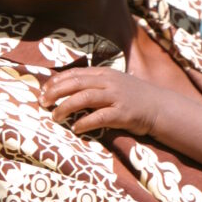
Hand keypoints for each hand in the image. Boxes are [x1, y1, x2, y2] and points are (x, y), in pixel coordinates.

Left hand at [40, 68, 163, 135]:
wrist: (159, 107)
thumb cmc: (133, 97)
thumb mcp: (114, 84)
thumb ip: (95, 84)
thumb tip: (68, 89)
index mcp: (104, 73)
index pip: (75, 74)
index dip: (56, 81)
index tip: (43, 90)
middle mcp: (109, 82)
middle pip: (75, 83)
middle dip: (55, 92)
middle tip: (42, 103)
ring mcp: (116, 97)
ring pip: (84, 98)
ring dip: (66, 107)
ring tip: (55, 117)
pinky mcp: (122, 113)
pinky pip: (100, 117)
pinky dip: (85, 122)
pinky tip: (76, 128)